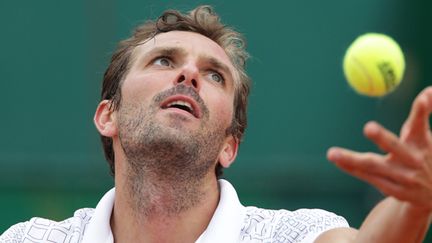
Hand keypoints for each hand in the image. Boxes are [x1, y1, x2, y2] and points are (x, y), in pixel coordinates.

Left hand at [327, 87, 431, 209]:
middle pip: (395, 146)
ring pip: (373, 165)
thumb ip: (422, 113)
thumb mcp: (425, 136)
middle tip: (369, 127)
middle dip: (382, 137)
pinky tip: (338, 161)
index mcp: (421, 142)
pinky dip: (352, 168)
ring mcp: (402, 177)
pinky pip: (368, 176)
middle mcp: (412, 159)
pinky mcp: (393, 190)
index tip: (422, 99)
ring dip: (351, 159)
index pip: (419, 124)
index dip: (420, 112)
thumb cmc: (424, 155)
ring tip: (331, 153)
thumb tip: (429, 90)